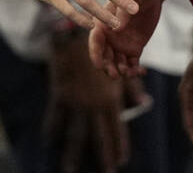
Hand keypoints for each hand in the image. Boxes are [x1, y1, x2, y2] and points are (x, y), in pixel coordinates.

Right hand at [45, 29, 128, 172]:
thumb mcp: (118, 67)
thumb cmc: (101, 48)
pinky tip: (47, 142)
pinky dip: (51, 130)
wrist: (75, 33)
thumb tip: (145, 102)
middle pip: (98, 137)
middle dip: (102, 157)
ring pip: (75, 134)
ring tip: (70, 171)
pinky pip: (55, 117)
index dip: (119, 146)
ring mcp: (76, 102)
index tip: (121, 161)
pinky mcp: (60, 95)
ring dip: (73, 155)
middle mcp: (94, 105)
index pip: (117, 129)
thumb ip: (131, 87)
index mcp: (111, 99)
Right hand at [88, 0, 163, 79]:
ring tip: (129, 73)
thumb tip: (117, 27)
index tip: (98, 66)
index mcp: (102, 25)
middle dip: (108, 67)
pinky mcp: (134, 49)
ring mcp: (121, 44)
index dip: (95, 55)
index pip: (95, 43)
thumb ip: (122, 12)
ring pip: (117, 63)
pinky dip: (134, 70)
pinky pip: (132, 64)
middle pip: (105, 57)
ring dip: (121, 71)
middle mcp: (109, 37)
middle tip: (115, 74)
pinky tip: (139, 72)